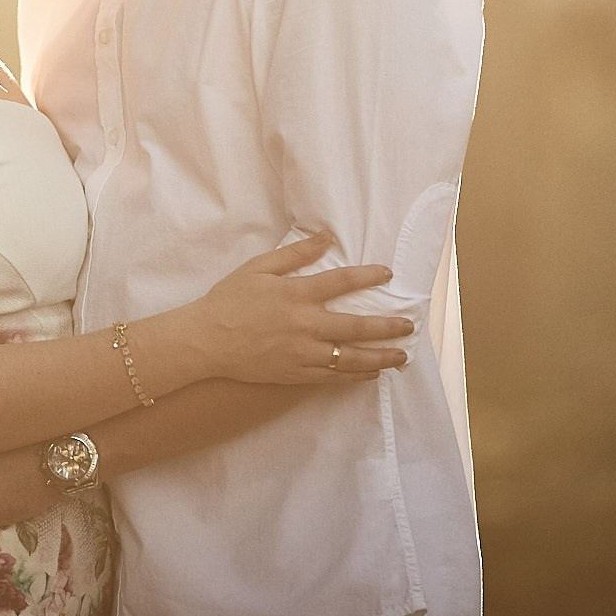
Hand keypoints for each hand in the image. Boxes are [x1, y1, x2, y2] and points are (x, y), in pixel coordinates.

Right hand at [194, 234, 414, 381]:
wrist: (206, 341)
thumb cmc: (229, 300)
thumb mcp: (258, 267)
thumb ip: (295, 254)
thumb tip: (326, 237)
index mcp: (296, 294)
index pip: (342, 282)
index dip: (368, 276)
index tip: (387, 275)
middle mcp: (305, 325)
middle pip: (357, 326)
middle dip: (387, 326)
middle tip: (409, 325)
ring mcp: (303, 354)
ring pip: (351, 358)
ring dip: (380, 357)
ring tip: (401, 356)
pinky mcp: (296, 375)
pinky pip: (334, 377)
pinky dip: (355, 376)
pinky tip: (371, 373)